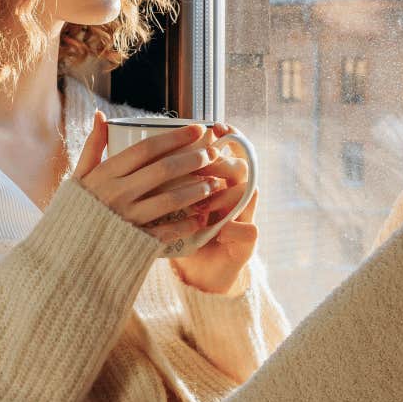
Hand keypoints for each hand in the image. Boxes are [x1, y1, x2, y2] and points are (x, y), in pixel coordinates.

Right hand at [72, 112, 226, 253]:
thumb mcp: (79, 176)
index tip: (198, 129)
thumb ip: (93, 146)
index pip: (146, 149)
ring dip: (197, 190)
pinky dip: (186, 225)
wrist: (64, 251)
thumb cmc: (75, 209)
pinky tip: (202, 218)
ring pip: (170, 199)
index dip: (175, 137)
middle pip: (163, 170)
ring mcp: (127, 218)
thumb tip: (100, 115)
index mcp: (106, 174)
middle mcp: (118, 193)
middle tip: (214, 153)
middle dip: (193, 159)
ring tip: (216, 182)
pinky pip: (166, 231)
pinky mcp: (135, 241)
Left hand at [168, 122, 259, 295]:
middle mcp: (237, 196)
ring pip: (247, 194)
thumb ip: (170, 177)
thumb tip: (153, 145)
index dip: (227, 137)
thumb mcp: (174, 204)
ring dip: (226, 197)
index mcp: (220, 181)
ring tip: (206, 203)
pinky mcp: (247, 242)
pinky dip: (234, 229)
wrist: (201, 274)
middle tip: (205, 164)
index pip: (229, 151)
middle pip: (240, 167)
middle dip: (221, 164)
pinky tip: (221, 231)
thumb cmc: (183, 234)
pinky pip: (249, 230)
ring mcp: (244, 217)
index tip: (215, 127)